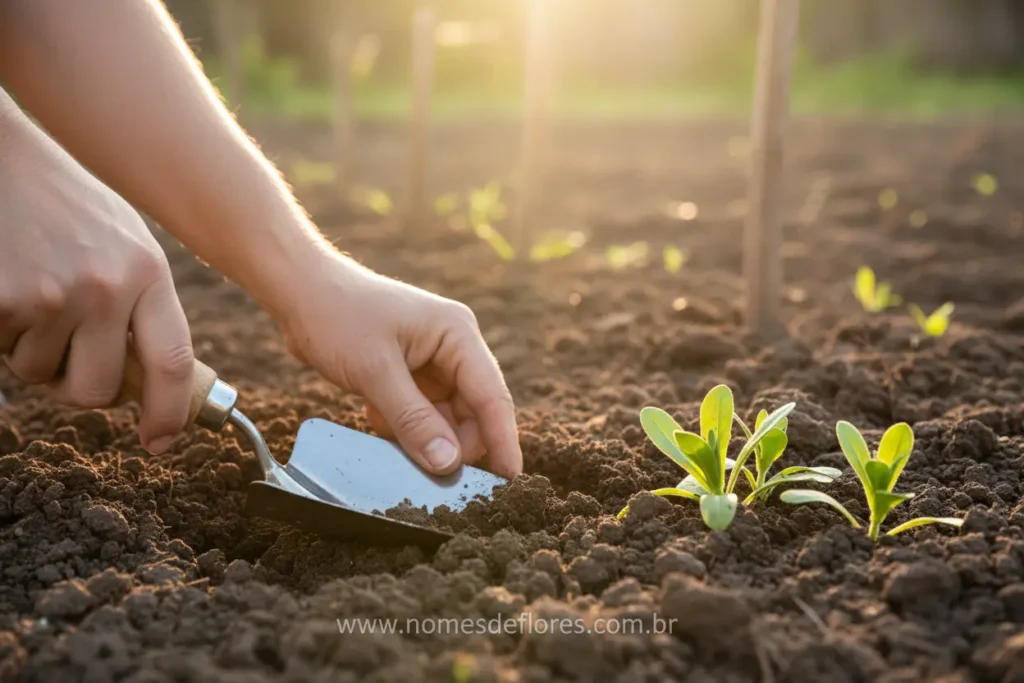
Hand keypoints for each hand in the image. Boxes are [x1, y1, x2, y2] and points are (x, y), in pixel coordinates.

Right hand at [0, 116, 193, 453]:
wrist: (3, 158)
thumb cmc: (65, 204)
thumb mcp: (125, 244)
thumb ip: (141, 306)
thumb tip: (152, 382)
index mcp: (148, 272)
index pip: (173, 363)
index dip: (169, 413)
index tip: (160, 440)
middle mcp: (106, 286)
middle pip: (99, 389)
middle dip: (80, 384)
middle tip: (68, 347)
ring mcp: (49, 295)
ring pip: (41, 374)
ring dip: (34, 351)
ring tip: (32, 290)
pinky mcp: (0, 300)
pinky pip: (4, 352)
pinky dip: (2, 334)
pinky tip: (7, 286)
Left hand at [278, 253, 521, 478]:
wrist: (300, 290)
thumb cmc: (338, 316)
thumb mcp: (375, 372)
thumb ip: (413, 420)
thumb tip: (448, 464)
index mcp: (457, 335)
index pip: (492, 397)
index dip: (503, 441)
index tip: (510, 481)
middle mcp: (453, 348)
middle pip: (472, 413)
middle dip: (454, 445)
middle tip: (430, 475)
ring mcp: (432, 362)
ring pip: (445, 419)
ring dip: (424, 439)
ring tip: (391, 440)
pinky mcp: (410, 375)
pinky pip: (422, 416)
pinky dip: (404, 429)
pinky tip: (376, 419)